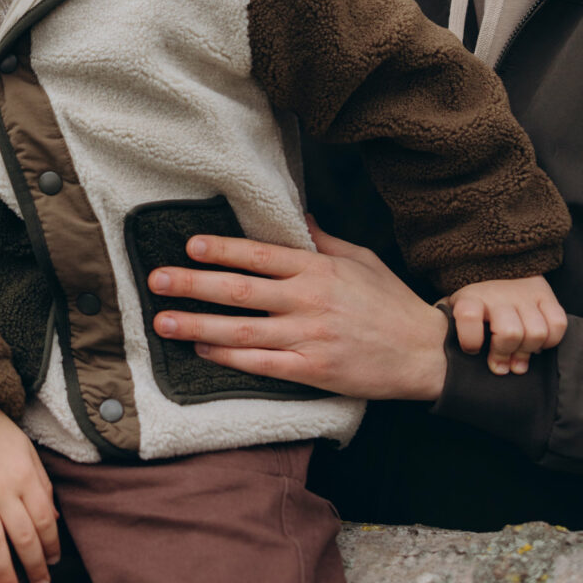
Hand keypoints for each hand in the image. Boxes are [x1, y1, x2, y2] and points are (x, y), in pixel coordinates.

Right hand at [0, 403, 59, 582]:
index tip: (54, 562)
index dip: (52, 545)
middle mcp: (2, 488)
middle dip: (34, 565)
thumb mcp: (28, 453)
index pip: (44, 520)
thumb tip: (54, 520)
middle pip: (23, 535)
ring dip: (4, 571)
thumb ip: (42, 486)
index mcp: (25, 477)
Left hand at [148, 217, 448, 402]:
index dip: (222, 249)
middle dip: (194, 285)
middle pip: (240, 291)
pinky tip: (203, 352)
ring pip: (243, 330)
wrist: (425, 354)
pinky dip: (230, 358)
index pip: (260, 255)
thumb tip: (297, 212)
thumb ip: (323, 240)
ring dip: (199, 325)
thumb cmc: (392, 303)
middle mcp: (309, 300)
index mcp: (319, 269)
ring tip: (164, 321)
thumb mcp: (362, 260)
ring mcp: (310, 337)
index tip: (190, 245)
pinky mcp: (314, 370)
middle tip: (157, 280)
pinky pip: (262, 364)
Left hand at [442, 276, 567, 375]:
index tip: (471, 349)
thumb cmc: (471, 306)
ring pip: (536, 332)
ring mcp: (523, 294)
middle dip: (506, 355)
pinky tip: (537, 344)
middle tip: (500, 366)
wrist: (493, 270)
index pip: (469, 317)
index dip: (470, 339)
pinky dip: (550, 340)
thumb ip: (447, 332)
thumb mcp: (451, 314)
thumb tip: (442, 360)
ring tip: (519, 355)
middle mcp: (497, 295)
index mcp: (469, 299)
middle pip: (510, 333)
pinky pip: (557, 324)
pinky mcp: (545, 295)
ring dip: (528, 351)